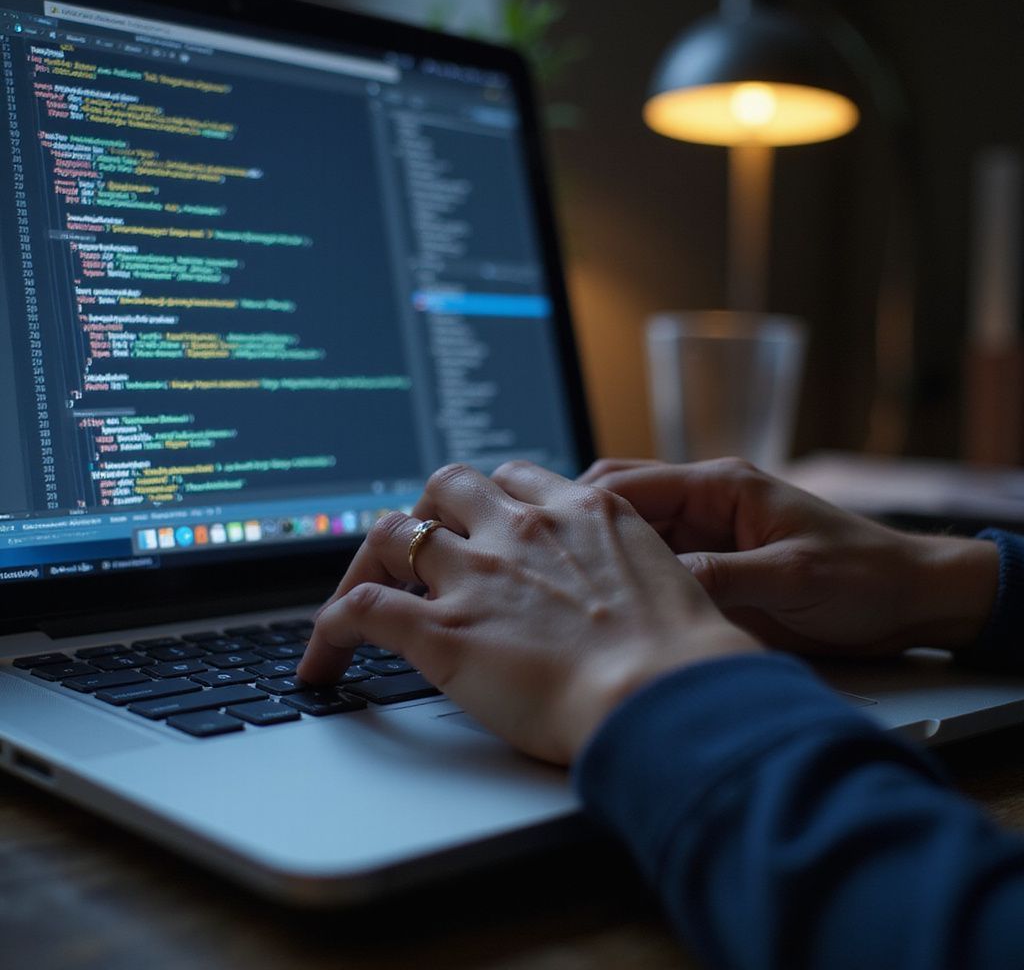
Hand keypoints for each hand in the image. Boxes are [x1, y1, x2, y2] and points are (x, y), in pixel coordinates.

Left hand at [299, 461, 758, 764]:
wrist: (667, 694)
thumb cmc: (683, 653)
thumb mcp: (667, 579)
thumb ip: (630, 566)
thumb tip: (625, 589)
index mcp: (578, 510)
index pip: (512, 476)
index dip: (490, 499)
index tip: (482, 520)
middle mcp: (519, 529)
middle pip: (444, 485)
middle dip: (429, 509)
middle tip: (423, 547)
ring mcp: (475, 576)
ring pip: (392, 533)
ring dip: (373, 557)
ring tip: (365, 588)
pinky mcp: (441, 632)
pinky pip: (359, 609)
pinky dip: (329, 631)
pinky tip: (321, 660)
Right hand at [579, 458, 998, 655]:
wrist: (910, 599)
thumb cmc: (863, 575)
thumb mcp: (792, 577)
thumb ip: (722, 576)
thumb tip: (654, 586)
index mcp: (721, 486)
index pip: (631, 485)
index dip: (582, 507)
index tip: (545, 536)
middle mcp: (705, 503)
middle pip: (619, 500)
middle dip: (578, 525)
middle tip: (542, 562)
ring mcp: (706, 536)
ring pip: (631, 535)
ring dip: (600, 556)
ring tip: (562, 589)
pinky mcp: (713, 567)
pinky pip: (656, 567)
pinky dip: (628, 581)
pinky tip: (606, 610)